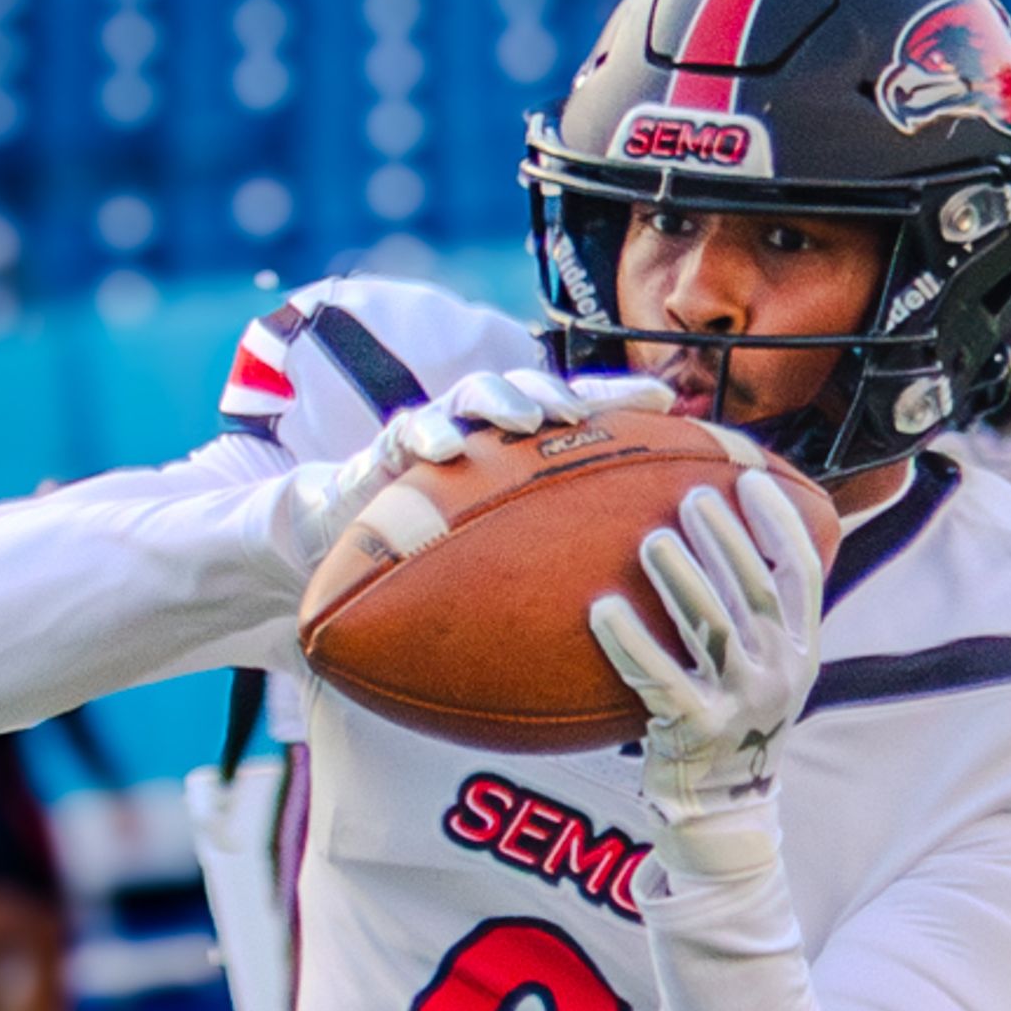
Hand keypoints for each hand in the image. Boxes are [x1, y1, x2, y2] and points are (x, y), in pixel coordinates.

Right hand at [282, 363, 670, 581]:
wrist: (344, 552)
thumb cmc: (430, 561)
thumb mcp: (496, 569)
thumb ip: (549, 571)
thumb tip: (634, 616)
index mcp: (521, 456)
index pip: (580, 420)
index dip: (620, 406)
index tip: (666, 407)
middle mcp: (483, 438)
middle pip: (533, 394)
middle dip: (563, 393)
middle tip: (585, 413)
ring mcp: (436, 435)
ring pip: (473, 397)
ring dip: (502, 400)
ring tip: (526, 418)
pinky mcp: (386, 451)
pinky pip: (405, 433)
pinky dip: (425, 434)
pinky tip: (442, 447)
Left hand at [589, 467, 825, 831]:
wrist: (720, 807)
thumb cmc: (730, 719)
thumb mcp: (763, 667)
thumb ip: (753, 612)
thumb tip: (722, 531)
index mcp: (800, 649)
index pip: (800, 572)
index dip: (778, 522)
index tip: (750, 479)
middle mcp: (779, 673)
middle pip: (753, 591)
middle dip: (724, 539)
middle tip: (691, 497)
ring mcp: (740, 705)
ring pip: (712, 627)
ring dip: (682, 578)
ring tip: (653, 540)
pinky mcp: (695, 732)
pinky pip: (658, 678)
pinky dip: (629, 641)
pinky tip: (601, 608)